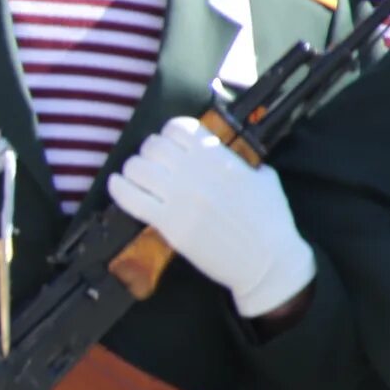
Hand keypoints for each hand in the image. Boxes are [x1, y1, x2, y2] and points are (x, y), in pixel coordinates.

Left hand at [104, 118, 315, 317]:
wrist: (267, 262)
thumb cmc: (271, 221)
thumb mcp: (264, 178)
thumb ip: (240, 162)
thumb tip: (225, 153)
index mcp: (220, 158)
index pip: (179, 128)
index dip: (170, 133)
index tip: (171, 143)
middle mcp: (196, 172)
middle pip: (154, 145)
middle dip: (150, 151)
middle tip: (154, 163)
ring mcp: (179, 198)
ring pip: (137, 168)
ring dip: (133, 168)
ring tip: (137, 176)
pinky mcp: (168, 224)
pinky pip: (130, 199)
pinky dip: (118, 189)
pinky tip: (117, 185)